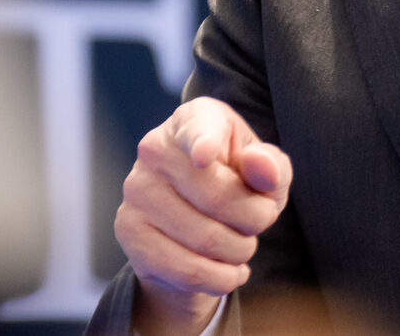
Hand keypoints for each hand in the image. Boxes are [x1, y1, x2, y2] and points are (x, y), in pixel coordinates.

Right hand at [116, 97, 293, 335]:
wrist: (192, 229)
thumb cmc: (236, 187)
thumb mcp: (265, 174)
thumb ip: (272, 166)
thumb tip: (261, 164)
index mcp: (192, 119)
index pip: (198, 129)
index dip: (203, 142)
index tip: (205, 156)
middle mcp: (155, 148)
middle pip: (219, 197)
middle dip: (256, 220)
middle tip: (259, 222)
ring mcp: (136, 189)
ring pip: (206, 239)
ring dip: (240, 252)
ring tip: (242, 246)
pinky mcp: (127, 230)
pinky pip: (186, 269)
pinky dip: (221, 279)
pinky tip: (231, 272)